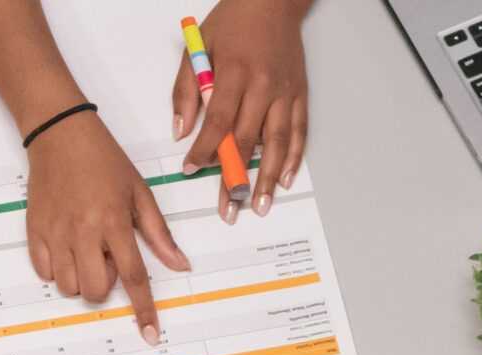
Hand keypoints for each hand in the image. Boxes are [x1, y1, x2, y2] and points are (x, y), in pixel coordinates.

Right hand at [26, 108, 190, 340]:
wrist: (60, 134)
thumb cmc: (103, 159)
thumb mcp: (139, 192)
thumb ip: (158, 233)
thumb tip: (179, 264)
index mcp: (114, 221)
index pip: (134, 277)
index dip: (143, 309)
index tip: (150, 333)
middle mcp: (84, 231)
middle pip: (96, 290)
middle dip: (105, 284)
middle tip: (106, 255)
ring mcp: (56, 233)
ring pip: (69, 287)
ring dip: (81, 278)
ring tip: (85, 248)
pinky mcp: (35, 232)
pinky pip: (45, 273)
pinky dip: (58, 269)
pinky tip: (66, 245)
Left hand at [173, 0, 312, 219]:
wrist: (273, 0)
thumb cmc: (235, 20)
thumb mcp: (198, 46)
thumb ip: (186, 90)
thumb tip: (181, 130)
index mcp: (234, 72)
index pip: (218, 121)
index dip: (205, 149)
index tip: (192, 168)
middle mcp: (263, 84)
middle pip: (247, 140)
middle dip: (236, 177)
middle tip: (229, 207)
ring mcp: (285, 91)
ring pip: (276, 142)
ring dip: (267, 178)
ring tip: (259, 204)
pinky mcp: (299, 93)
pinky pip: (299, 131)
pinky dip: (293, 157)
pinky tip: (284, 178)